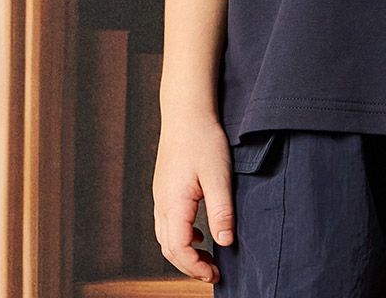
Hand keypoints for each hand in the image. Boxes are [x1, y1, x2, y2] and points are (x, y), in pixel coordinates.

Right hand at [152, 116, 235, 282]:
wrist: (186, 112)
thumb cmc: (203, 139)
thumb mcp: (218, 175)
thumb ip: (221, 210)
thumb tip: (225, 242)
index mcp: (173, 203)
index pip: (179, 248)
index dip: (195, 267)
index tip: (215, 274)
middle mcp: (161, 203)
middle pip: (168, 248)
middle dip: (189, 266)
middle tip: (213, 272)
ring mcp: (160, 196)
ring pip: (165, 237)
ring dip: (184, 252)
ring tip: (207, 257)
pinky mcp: (164, 188)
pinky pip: (166, 223)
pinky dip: (180, 236)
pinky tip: (199, 232)